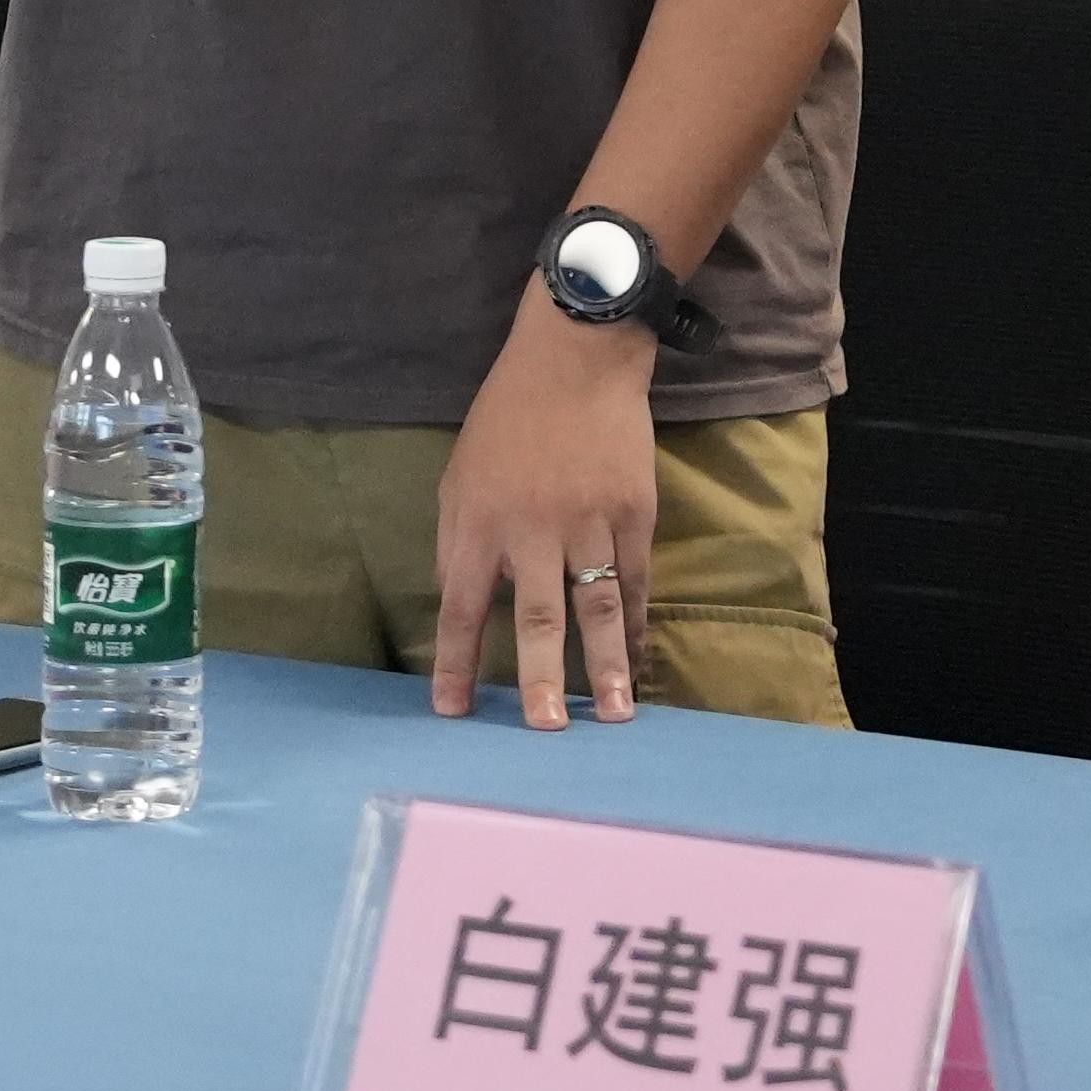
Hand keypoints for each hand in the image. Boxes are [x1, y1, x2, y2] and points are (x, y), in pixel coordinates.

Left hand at [433, 299, 655, 728]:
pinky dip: (636, 623)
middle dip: (539, 678)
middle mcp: (531, 529)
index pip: (460, 607)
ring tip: (616, 713)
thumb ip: (458, 542)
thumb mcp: (459, 476)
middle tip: (547, 730)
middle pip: (535, 617)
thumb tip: (462, 604)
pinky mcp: (633, 511)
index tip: (452, 713)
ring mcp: (587, 521)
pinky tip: (637, 659)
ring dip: (604, 663)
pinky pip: (635, 578)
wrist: (574, 359)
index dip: (454, 663)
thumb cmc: (506, 420)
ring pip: (595, 604)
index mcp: (478, 522)